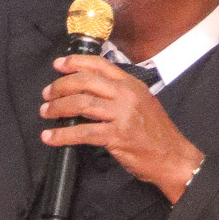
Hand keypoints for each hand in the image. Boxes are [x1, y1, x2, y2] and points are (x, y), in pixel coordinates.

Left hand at [41, 58, 204, 202]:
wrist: (173, 157)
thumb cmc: (157, 134)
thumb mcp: (142, 103)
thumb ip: (119, 94)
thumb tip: (90, 93)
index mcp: (131, 84)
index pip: (100, 64)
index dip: (75, 62)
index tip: (58, 65)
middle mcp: (126, 95)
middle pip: (86, 82)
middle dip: (61, 86)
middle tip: (47, 94)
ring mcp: (122, 114)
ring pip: (81, 104)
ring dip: (58, 108)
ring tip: (46, 112)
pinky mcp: (117, 136)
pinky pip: (83, 132)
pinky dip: (63, 135)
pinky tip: (50, 137)